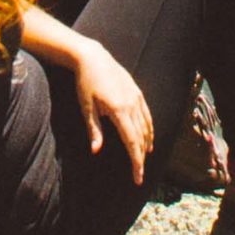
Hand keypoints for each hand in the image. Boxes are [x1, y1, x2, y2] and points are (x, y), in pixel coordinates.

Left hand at [74, 40, 152, 182]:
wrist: (93, 57)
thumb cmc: (85, 83)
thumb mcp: (86, 107)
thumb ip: (94, 130)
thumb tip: (96, 151)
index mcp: (119, 111)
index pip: (132, 142)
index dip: (136, 162)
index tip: (138, 177)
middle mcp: (131, 105)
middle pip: (141, 137)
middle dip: (141, 158)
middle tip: (138, 174)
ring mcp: (136, 97)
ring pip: (147, 127)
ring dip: (146, 145)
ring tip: (144, 159)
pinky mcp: (137, 92)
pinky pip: (147, 115)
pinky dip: (149, 129)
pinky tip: (148, 138)